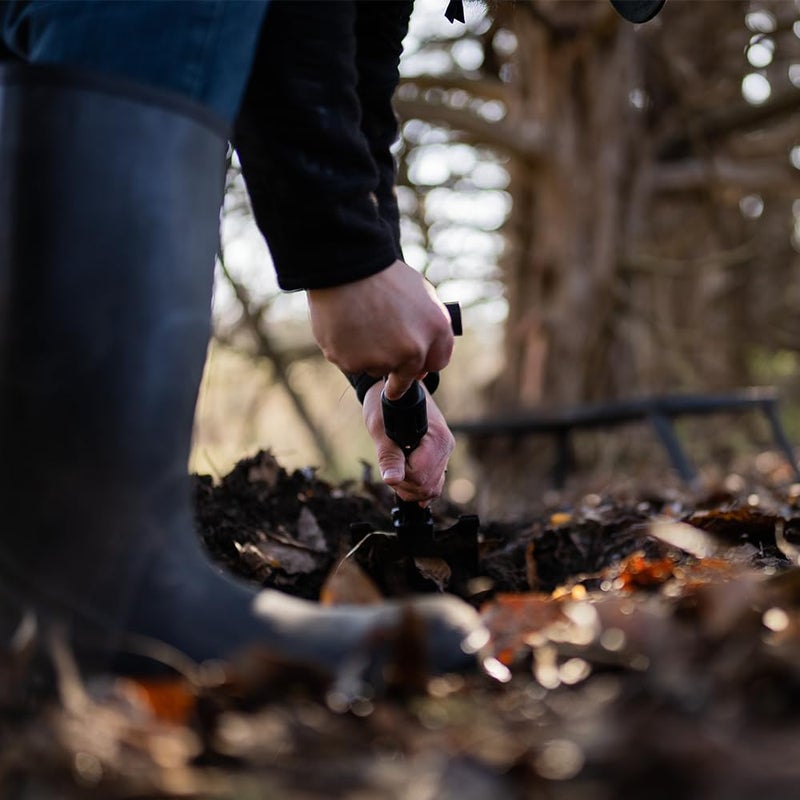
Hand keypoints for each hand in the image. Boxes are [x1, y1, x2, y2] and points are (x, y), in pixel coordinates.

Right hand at [307, 260, 453, 399]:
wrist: (344, 266)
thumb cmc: (381, 274)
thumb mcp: (419, 293)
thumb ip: (426, 325)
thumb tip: (422, 352)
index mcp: (436, 329)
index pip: (437, 362)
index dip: (424, 364)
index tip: (414, 368)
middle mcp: (414, 350)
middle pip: (407, 375)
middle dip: (397, 370)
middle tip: (380, 352)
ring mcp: (384, 360)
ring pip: (377, 369)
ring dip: (370, 357)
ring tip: (359, 325)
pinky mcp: (354, 364)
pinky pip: (351, 364)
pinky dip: (347, 351)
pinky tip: (343, 327)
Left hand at [362, 380, 453, 502]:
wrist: (393, 391)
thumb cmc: (383, 405)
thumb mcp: (380, 429)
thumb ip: (388, 455)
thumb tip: (391, 479)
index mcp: (435, 438)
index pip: (419, 476)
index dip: (400, 475)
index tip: (389, 461)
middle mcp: (445, 446)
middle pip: (427, 485)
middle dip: (405, 485)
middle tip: (390, 468)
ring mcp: (445, 452)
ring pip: (432, 488)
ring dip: (410, 488)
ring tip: (396, 470)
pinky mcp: (440, 455)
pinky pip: (435, 482)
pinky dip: (419, 486)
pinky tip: (407, 481)